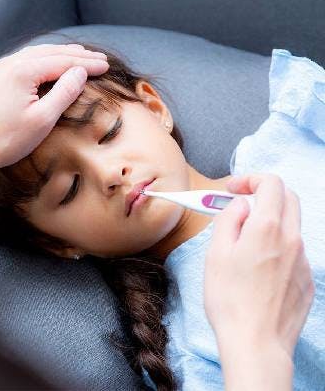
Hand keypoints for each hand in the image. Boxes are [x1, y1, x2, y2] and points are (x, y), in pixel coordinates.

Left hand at [0, 43, 108, 175]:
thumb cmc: (7, 141)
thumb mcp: (43, 120)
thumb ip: (64, 92)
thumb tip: (80, 72)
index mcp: (22, 71)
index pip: (63, 62)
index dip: (87, 63)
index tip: (105, 65)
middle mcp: (7, 63)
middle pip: (49, 53)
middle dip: (76, 55)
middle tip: (97, 58)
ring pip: (33, 54)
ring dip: (57, 54)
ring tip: (76, 55)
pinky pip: (19, 62)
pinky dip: (38, 60)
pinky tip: (44, 64)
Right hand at [204, 173, 313, 358]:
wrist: (255, 343)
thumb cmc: (230, 300)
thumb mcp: (216, 253)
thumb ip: (228, 219)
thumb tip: (240, 205)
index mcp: (267, 228)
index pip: (271, 184)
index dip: (250, 179)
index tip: (233, 190)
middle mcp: (291, 239)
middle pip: (288, 198)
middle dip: (264, 194)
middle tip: (241, 207)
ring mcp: (303, 260)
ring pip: (291, 225)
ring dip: (270, 222)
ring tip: (245, 243)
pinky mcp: (306, 279)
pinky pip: (294, 250)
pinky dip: (277, 245)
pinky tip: (259, 268)